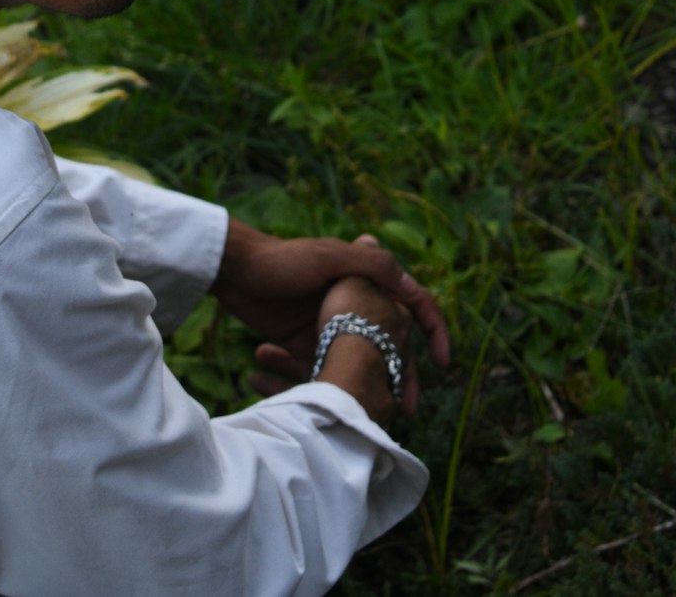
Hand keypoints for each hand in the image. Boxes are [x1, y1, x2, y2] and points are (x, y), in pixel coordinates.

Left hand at [209, 219, 448, 407]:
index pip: (413, 304)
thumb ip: (370, 264)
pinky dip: (316, 386)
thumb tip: (410, 284)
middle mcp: (353, 305)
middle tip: (405, 411)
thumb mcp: (329, 256)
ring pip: (358, 366)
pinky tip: (310, 399)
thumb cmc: (283, 260)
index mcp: (366, 281)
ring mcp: (330, 327)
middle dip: (402, 379)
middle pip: (389, 345)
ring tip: (366, 419)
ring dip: (364, 392)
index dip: (433, 331)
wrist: (233, 271)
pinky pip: (321, 372)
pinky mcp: (304, 344)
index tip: (442, 363)